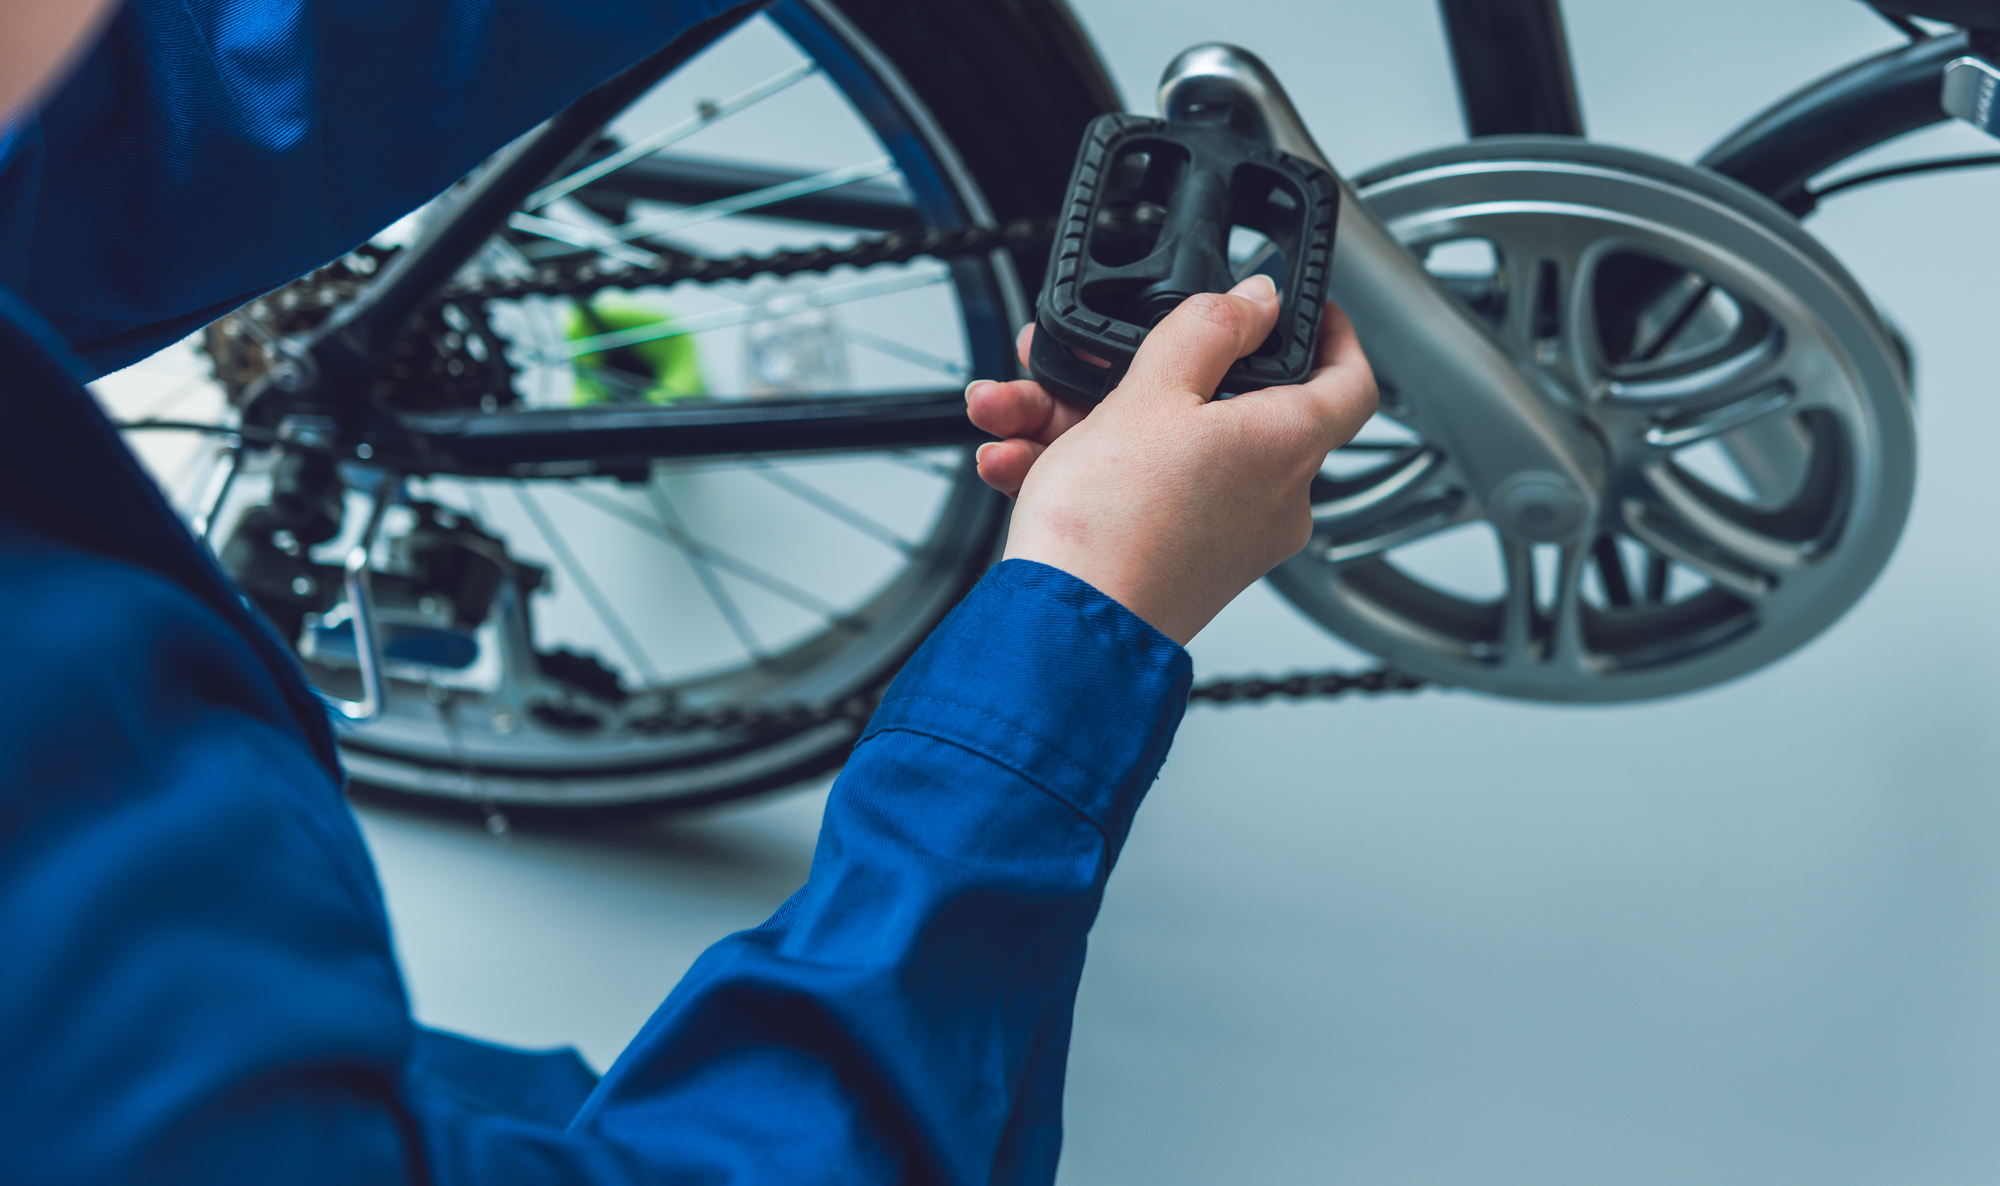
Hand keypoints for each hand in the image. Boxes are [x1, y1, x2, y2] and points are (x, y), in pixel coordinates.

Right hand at [964, 276, 1376, 644]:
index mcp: (1286, 445)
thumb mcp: (1152, 392)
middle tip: (1082, 356)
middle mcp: (1271, 497)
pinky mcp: (1178, 564)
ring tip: (1014, 408)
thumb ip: (1208, 328)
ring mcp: (1226, 536)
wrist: (1061, 634)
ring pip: (1157, 448)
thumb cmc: (1112, 528)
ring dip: (1076, 420)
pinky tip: (1016, 458)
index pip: (1349, 380)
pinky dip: (1076, 470)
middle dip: (1128, 373)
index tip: (1295, 309)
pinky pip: (1135, 496)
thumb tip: (1256, 298)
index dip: (1330, 333)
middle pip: (1217, 406)